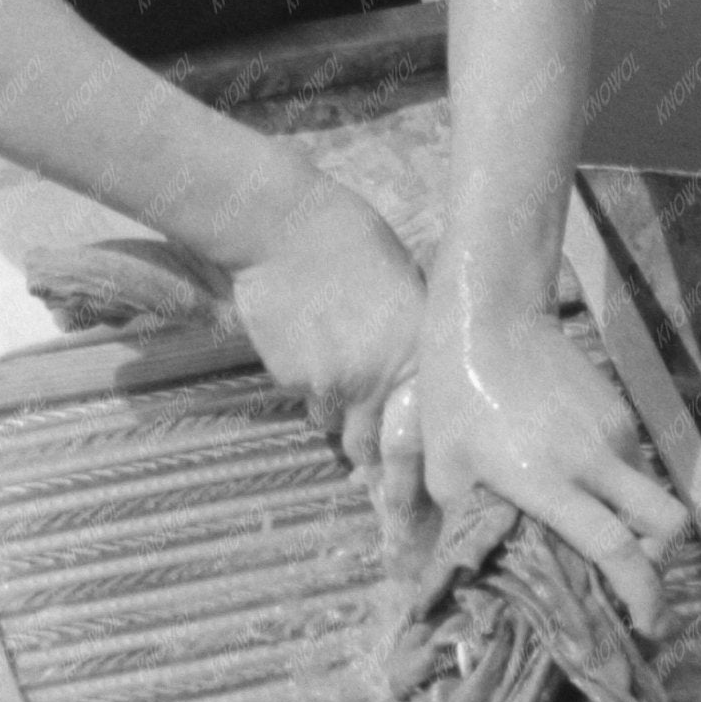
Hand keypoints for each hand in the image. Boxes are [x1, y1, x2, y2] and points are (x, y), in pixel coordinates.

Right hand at [225, 174, 425, 469]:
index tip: (405, 472)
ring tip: (330, 363)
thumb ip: (411, 336)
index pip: (419, 433)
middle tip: (365, 442)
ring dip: (335, 407)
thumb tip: (412, 368)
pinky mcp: (292, 380)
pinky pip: (304, 394)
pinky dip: (305, 380)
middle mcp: (381, 381)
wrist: (281, 229)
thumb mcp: (404, 284)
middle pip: (371, 446)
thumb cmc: (350, 240)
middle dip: (368, 448)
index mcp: (419, 354)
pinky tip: (303, 341)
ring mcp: (334, 385)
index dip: (410, 458)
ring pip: (333, 420)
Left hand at [411, 291, 688, 635]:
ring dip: (635, 524)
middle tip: (635, 586)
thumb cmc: (454, 396)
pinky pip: (633, 465)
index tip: (650, 628)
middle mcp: (593, 460)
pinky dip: (618, 488)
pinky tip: (581, 484)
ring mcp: (613, 432)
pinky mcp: (617, 411)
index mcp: (548, 481)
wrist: (488, 316)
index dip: (642, 596)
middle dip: (661, 564)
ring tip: (595, 533)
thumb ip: (464, 530)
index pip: (616, 549)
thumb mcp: (444, 471)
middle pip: (667, 526)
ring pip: (651, 495)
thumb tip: (460, 582)